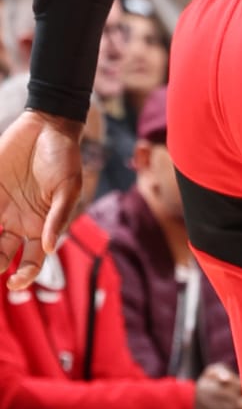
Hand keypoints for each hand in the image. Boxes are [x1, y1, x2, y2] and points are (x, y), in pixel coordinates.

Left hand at [0, 112, 84, 294]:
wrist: (47, 126)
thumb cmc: (65, 158)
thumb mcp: (68, 189)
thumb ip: (58, 218)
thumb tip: (50, 249)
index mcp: (42, 228)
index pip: (32, 261)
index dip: (24, 276)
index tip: (13, 283)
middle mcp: (20, 222)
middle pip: (3, 255)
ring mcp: (2, 207)